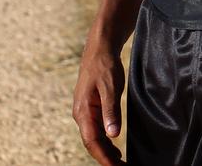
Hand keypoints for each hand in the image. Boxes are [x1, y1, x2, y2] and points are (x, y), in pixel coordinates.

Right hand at [72, 36, 125, 165]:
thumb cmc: (104, 64)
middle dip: (105, 158)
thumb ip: (111, 110)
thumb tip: (112, 135)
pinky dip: (105, 141)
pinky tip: (114, 147)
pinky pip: (96, 129)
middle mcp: (81, 114)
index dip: (104, 158)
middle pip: (92, 143)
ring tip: (120, 163)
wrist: (100, 47)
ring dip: (106, 151)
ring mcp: (85, 111)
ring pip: (94, 138)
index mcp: (83, 111)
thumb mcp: (110, 87)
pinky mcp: (91, 107)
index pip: (92, 142)